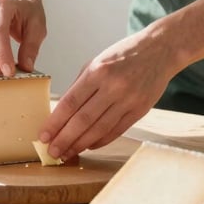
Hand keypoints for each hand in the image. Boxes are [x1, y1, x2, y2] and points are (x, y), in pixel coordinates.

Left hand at [38, 27, 175, 160]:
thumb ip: (81, 84)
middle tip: (51, 152)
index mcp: (97, 71)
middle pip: (83, 120)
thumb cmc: (125, 53)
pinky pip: (116, 131)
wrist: (160, 50)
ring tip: (67, 153)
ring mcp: (128, 100)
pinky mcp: (139, 110)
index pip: (70, 102)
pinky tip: (88, 146)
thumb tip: (63, 111)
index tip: (43, 135)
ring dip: (80, 144)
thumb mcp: (98, 60)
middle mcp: (112, 86)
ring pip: (99, 129)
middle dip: (64, 139)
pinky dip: (100, 141)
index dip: (55, 122)